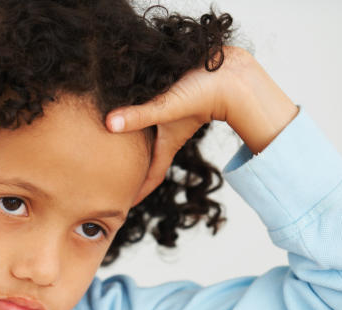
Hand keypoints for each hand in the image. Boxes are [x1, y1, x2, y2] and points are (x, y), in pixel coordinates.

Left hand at [106, 46, 298, 203]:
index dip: (138, 192)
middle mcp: (168, 133)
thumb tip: (108, 125)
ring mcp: (171, 118)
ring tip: (114, 152)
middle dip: (133, 174)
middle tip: (114, 185)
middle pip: (148, 161)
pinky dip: (139, 119)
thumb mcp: (169, 106)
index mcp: (167, 143)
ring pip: (148, 139)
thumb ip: (140, 115)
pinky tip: (127, 112)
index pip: (151, 176)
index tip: (123, 207)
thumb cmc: (205, 91)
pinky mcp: (172, 100)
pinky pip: (152, 116)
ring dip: (134, 146)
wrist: (233, 70)